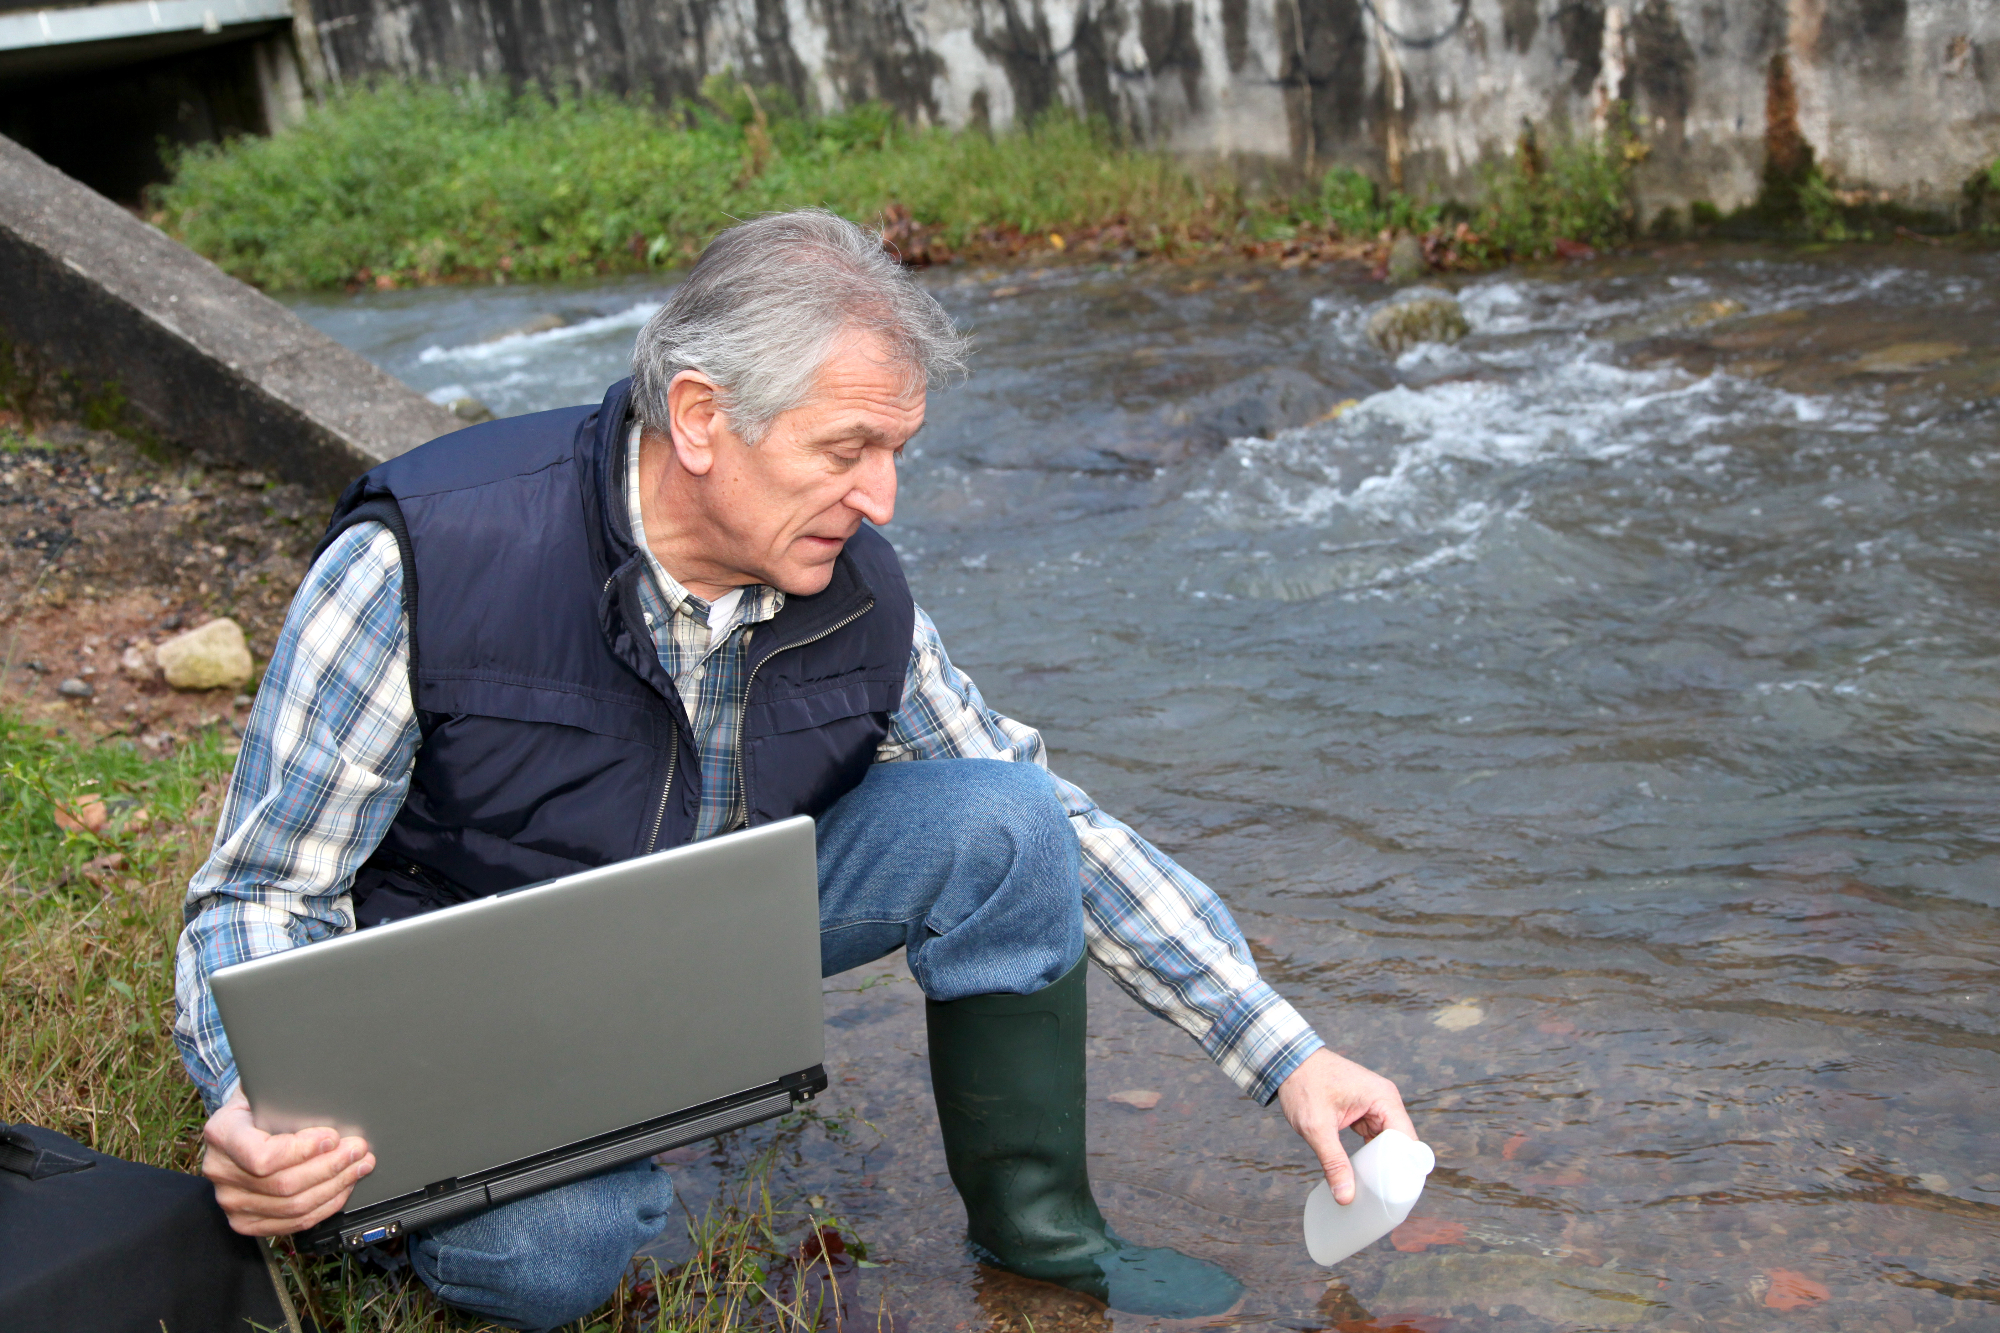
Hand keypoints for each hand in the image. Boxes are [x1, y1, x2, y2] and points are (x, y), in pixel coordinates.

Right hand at [201, 1090, 374, 1235]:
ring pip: (293, 1207)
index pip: (262, 1156)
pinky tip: (342, 1187)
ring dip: (335, 1186)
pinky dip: (325, 1206)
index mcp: (222, 1133)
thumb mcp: (266, 1087)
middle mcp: (220, 1171)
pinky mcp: (246, 1221)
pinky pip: (292, 1223)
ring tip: (358, 1166)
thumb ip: (287, 1092)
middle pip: (284, 1184)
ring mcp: (231, 1201)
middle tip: (358, 1149)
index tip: (332, 1137)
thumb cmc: (259, 1102)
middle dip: (331, 1166)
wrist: (239, 1126)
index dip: (303, 1151)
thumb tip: (328, 1091)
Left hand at [1276, 1048, 1417, 1204]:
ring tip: (1376, 1193)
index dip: (1406, 1169)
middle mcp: (1385, 1101)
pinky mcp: (1365, 1111)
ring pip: (1389, 1143)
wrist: (1288, 1060)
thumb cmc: (1303, 1084)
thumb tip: (1346, 1196)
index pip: (1407, 1141)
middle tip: (1384, 1200)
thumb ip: (1333, 1162)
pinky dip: (1372, 1155)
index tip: (1397, 1196)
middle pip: (1401, 1145)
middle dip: (1394, 1171)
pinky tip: (1365, 1175)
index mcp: (1383, 1099)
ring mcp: (1376, 1106)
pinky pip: (1375, 1138)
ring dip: (1382, 1164)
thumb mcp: (1316, 1127)